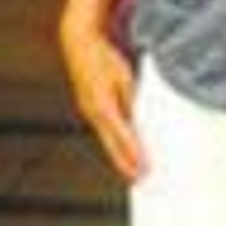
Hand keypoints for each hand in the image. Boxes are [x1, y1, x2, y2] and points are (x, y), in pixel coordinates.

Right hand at [60, 17, 145, 181]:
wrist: (79, 44)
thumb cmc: (104, 57)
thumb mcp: (124, 77)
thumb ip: (131, 100)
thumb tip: (139, 120)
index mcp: (103, 106)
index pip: (123, 137)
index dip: (134, 155)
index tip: (146, 171)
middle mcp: (94, 114)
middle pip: (112, 146)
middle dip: (126, 164)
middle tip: (142, 181)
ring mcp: (89, 112)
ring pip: (108, 140)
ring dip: (120, 156)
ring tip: (135, 172)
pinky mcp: (89, 108)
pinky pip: (104, 130)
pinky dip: (114, 142)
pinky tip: (123, 148)